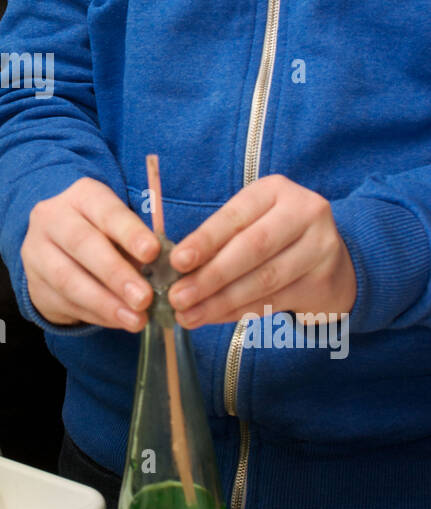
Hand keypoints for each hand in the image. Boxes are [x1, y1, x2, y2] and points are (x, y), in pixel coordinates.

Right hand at [21, 177, 161, 329]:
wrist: (55, 245)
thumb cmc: (100, 233)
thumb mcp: (119, 227)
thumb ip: (139, 246)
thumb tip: (164, 273)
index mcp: (82, 196)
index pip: (106, 212)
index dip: (130, 232)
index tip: (153, 253)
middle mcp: (51, 218)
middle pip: (82, 244)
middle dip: (116, 274)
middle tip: (144, 298)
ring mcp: (36, 252)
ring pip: (68, 279)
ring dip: (105, 303)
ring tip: (135, 320)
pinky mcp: (34, 284)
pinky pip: (64, 302)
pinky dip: (95, 315)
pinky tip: (118, 321)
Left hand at [168, 174, 356, 327]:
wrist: (334, 262)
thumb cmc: (275, 238)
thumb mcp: (250, 223)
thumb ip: (219, 240)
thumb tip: (175, 269)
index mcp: (275, 190)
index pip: (235, 216)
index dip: (204, 240)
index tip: (176, 261)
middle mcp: (304, 212)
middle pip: (252, 248)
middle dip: (210, 276)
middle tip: (178, 297)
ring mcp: (320, 247)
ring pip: (263, 279)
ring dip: (220, 301)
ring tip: (189, 315)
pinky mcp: (323, 281)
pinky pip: (274, 301)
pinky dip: (239, 312)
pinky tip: (214, 318)